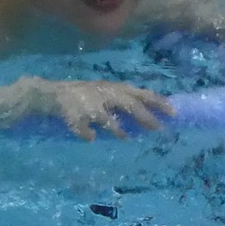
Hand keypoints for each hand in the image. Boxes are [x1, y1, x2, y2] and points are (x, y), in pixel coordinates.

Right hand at [19, 76, 172, 137]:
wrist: (50, 94)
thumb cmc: (83, 95)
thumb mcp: (106, 93)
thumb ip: (124, 101)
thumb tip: (149, 113)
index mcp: (113, 88)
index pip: (141, 93)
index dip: (158, 102)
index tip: (174, 112)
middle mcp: (104, 93)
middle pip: (129, 104)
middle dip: (144, 116)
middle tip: (159, 129)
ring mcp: (89, 104)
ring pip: (106, 116)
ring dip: (116, 128)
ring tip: (125, 137)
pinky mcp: (73, 115)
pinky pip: (82, 126)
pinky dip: (86, 133)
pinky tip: (91, 138)